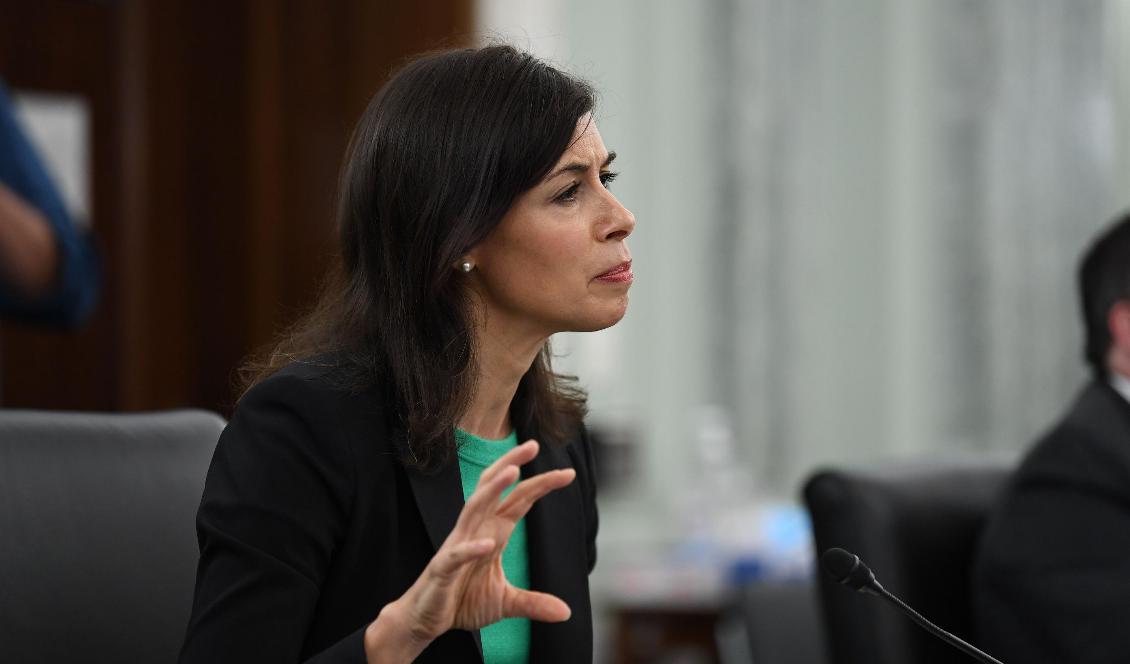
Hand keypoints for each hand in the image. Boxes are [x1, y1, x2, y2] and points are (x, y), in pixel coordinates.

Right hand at [365, 440, 574, 661]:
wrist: (425, 620)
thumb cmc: (461, 601)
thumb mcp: (504, 602)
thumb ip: (534, 603)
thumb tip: (566, 613)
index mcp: (492, 532)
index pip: (519, 500)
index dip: (540, 484)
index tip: (568, 472)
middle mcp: (475, 531)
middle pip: (493, 489)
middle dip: (511, 464)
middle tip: (532, 444)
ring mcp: (457, 547)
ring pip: (473, 509)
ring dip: (492, 490)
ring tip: (512, 472)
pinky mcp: (442, 569)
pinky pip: (457, 555)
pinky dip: (471, 548)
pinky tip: (488, 544)